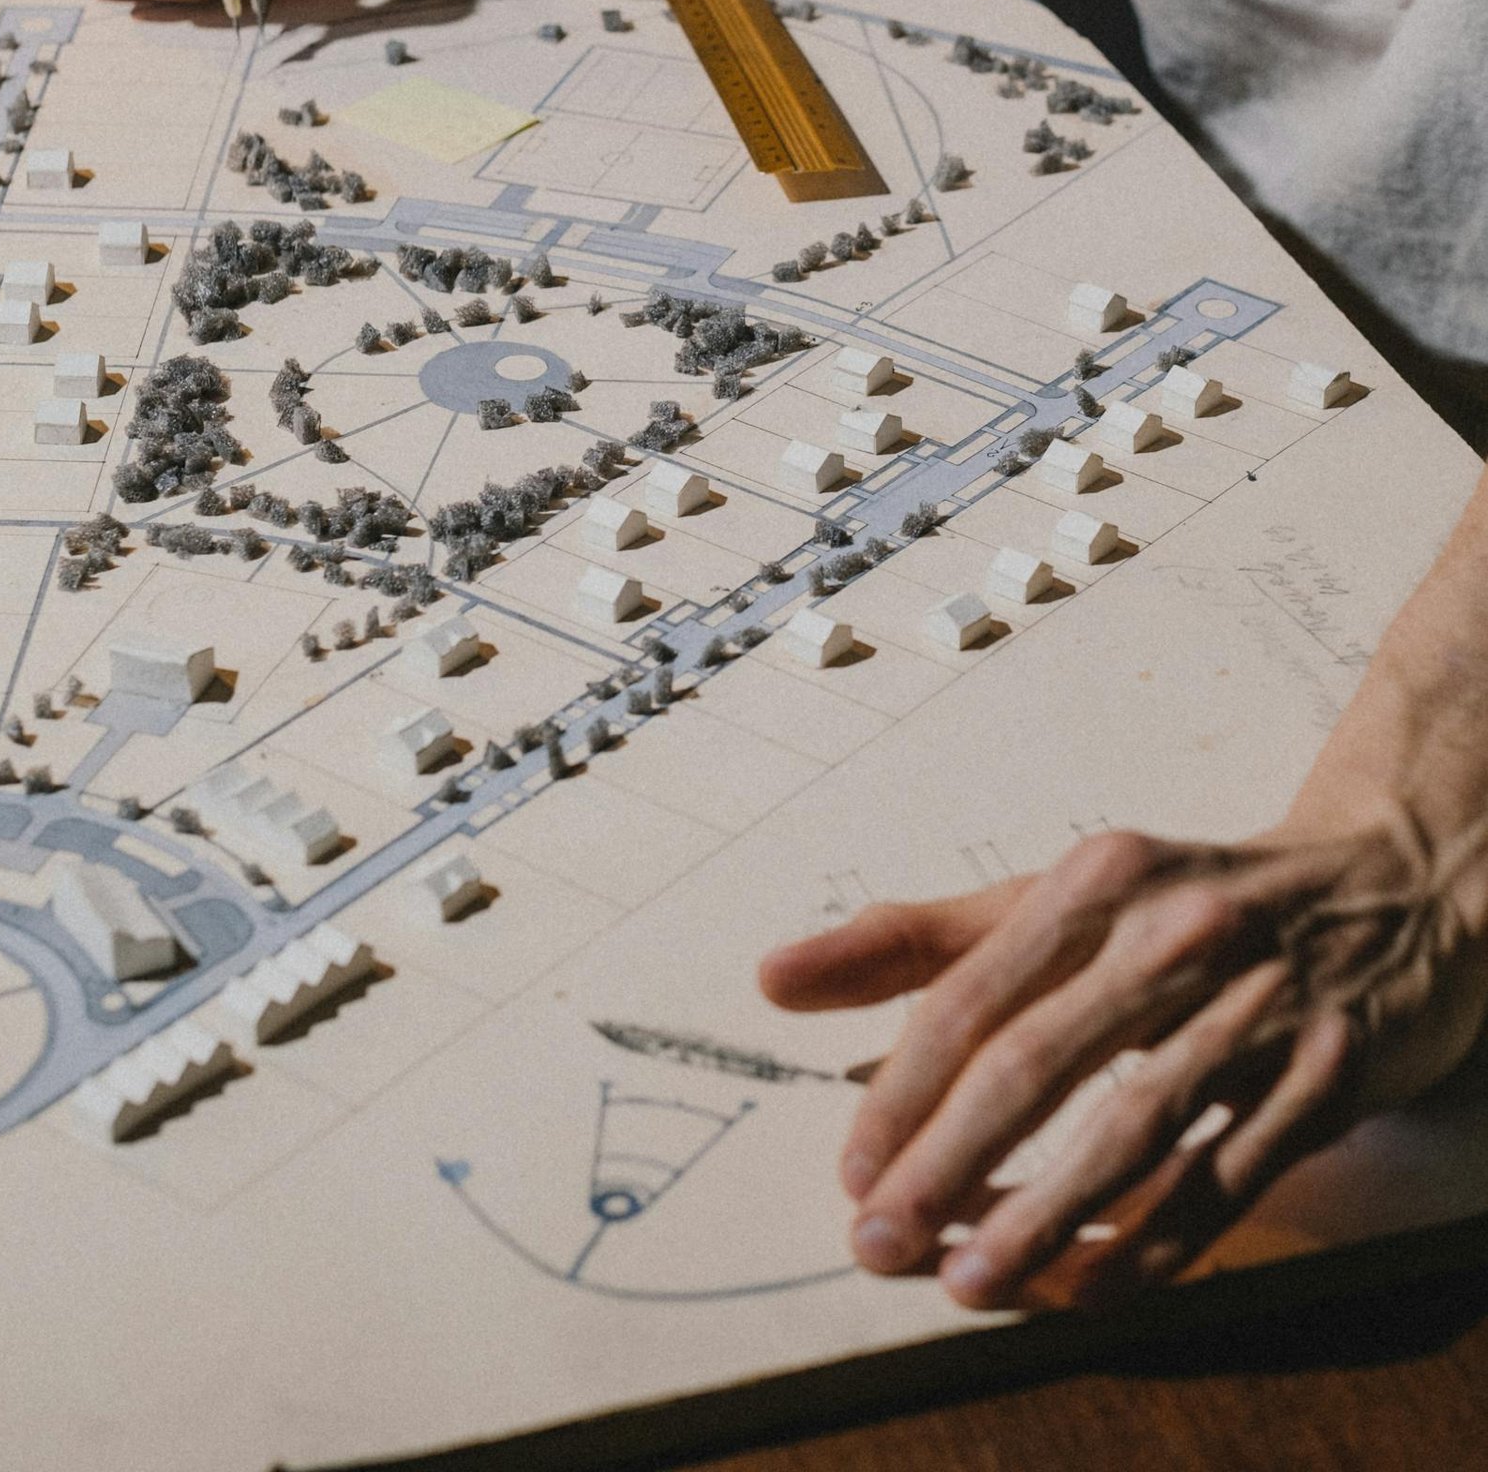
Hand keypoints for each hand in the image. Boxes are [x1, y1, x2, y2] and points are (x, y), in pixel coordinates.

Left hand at [760, 817, 1487, 1309]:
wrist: (1393, 883)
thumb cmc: (1188, 899)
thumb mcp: (1060, 895)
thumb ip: (916, 940)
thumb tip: (773, 978)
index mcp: (1098, 878)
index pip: (976, 992)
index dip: (905, 1089)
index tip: (853, 1168)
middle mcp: (1178, 932)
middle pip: (1040, 1062)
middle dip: (948, 1163)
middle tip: (879, 1239)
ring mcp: (1261, 1006)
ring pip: (1132, 1131)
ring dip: (1042, 1220)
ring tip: (964, 1281)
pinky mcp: (1329, 1075)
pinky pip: (1225, 1179)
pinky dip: (1152, 1243)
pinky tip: (1086, 1288)